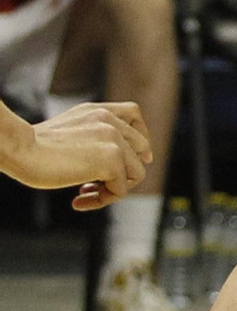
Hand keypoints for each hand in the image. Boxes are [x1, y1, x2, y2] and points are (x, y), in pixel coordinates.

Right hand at [7, 100, 151, 205]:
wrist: (19, 149)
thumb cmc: (31, 147)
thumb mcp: (66, 133)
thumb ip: (89, 138)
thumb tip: (112, 167)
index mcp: (96, 110)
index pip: (134, 113)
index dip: (138, 138)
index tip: (127, 159)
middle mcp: (109, 120)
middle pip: (142, 148)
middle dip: (124, 171)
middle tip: (94, 186)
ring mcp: (113, 138)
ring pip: (136, 173)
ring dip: (113, 190)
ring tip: (84, 195)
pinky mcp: (112, 159)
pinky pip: (121, 190)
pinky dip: (102, 200)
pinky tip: (77, 200)